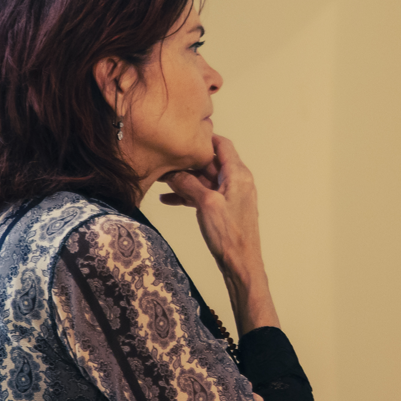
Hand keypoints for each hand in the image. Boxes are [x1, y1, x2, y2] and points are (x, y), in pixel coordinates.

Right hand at [159, 136, 279, 335]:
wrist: (240, 264)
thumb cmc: (229, 235)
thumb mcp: (206, 204)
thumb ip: (189, 184)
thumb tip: (173, 171)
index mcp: (238, 175)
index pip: (222, 145)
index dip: (203, 138)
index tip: (183, 135)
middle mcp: (237, 181)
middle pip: (209, 162)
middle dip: (186, 162)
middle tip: (163, 161)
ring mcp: (230, 196)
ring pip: (204, 179)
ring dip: (184, 179)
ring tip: (160, 180)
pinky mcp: (223, 209)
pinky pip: (203, 195)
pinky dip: (188, 195)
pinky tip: (167, 199)